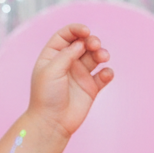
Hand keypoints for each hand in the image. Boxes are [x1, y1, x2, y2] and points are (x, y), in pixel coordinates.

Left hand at [28, 24, 112, 139]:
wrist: (51, 123)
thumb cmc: (46, 97)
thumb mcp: (52, 70)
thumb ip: (67, 53)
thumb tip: (81, 42)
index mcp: (52, 57)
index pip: (65, 35)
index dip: (76, 29)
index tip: (86, 31)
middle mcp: (66, 63)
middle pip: (83, 43)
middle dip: (92, 40)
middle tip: (95, 46)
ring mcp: (79, 75)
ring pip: (95, 56)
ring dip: (102, 53)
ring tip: (103, 58)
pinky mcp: (91, 87)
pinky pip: (104, 75)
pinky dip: (107, 72)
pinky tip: (105, 76)